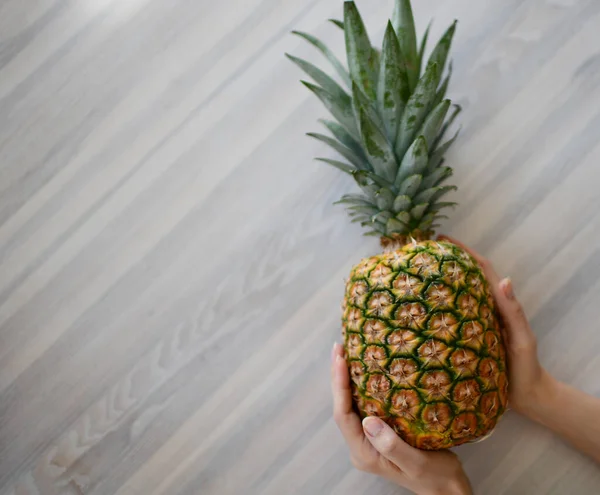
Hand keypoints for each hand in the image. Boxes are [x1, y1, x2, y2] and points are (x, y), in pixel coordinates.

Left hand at [331, 343, 471, 494]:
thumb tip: (368, 420)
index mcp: (364, 453)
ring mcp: (369, 439)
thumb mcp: (417, 464)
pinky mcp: (379, 433)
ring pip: (351, 405)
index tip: (341, 359)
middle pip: (342, 407)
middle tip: (339, 347)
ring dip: (347, 379)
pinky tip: (366, 370)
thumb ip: (391, 445)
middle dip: (339, 377)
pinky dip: (362, 386)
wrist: (447, 490)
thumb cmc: (436, 479)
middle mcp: (361, 445)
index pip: (343, 415)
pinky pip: (364, 405)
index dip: (339, 386)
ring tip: (346, 352)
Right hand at [437, 235, 554, 415]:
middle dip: (447, 263)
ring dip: (440, 285)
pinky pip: (450, 320)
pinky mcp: (466, 340)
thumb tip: (504, 279)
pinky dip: (437, 310)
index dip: (464, 252)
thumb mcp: (522, 338)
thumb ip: (513, 311)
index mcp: (497, 305)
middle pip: (465, 280)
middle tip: (421, 254)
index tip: (443, 239)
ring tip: (415, 277)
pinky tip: (420, 312)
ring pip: (455, 299)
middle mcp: (484, 310)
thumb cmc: (526, 366)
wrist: (527, 396)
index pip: (481, 270)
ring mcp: (474, 325)